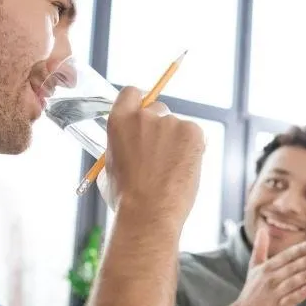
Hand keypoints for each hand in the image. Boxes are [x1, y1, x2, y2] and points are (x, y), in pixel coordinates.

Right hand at [104, 87, 204, 221]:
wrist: (148, 212)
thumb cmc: (126, 199)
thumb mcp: (111, 166)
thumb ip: (122, 147)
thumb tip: (130, 147)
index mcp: (119, 121)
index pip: (131, 93)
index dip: (139, 104)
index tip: (144, 115)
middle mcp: (145, 116)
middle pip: (158, 109)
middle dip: (161, 127)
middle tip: (161, 154)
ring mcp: (170, 122)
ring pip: (178, 127)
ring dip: (177, 143)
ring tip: (171, 172)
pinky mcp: (193, 131)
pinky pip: (194, 136)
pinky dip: (192, 150)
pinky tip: (183, 170)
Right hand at [230, 227, 305, 305]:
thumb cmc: (252, 290)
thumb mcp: (253, 267)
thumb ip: (260, 248)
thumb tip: (262, 229)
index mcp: (266, 268)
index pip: (286, 256)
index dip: (300, 250)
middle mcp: (270, 279)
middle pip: (292, 267)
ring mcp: (275, 293)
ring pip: (295, 281)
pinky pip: (294, 297)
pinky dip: (303, 291)